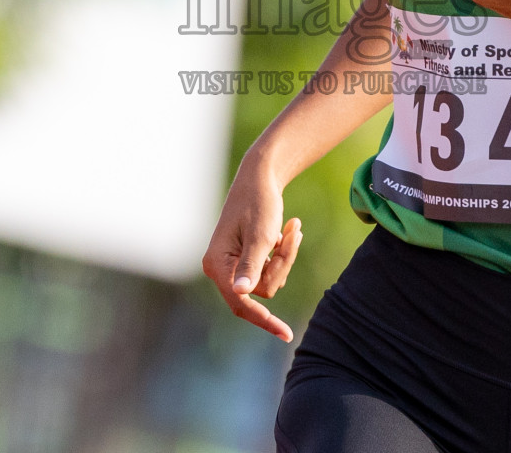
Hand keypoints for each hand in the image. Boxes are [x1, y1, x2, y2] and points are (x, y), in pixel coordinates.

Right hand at [201, 161, 302, 342]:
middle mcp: (221, 268)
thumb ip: (252, 265)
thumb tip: (241, 293)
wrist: (260, 178)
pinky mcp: (246, 260)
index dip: (263, 319)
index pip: (241, 303)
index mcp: (217, 264)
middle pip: (261, 291)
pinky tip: (288, 230)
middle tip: (294, 235)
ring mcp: (233, 265)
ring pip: (270, 280)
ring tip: (292, 228)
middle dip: (282, 265)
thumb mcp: (260, 234)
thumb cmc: (258, 202)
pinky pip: (271, 271)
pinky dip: (283, 254)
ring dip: (285, 257)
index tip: (286, 333)